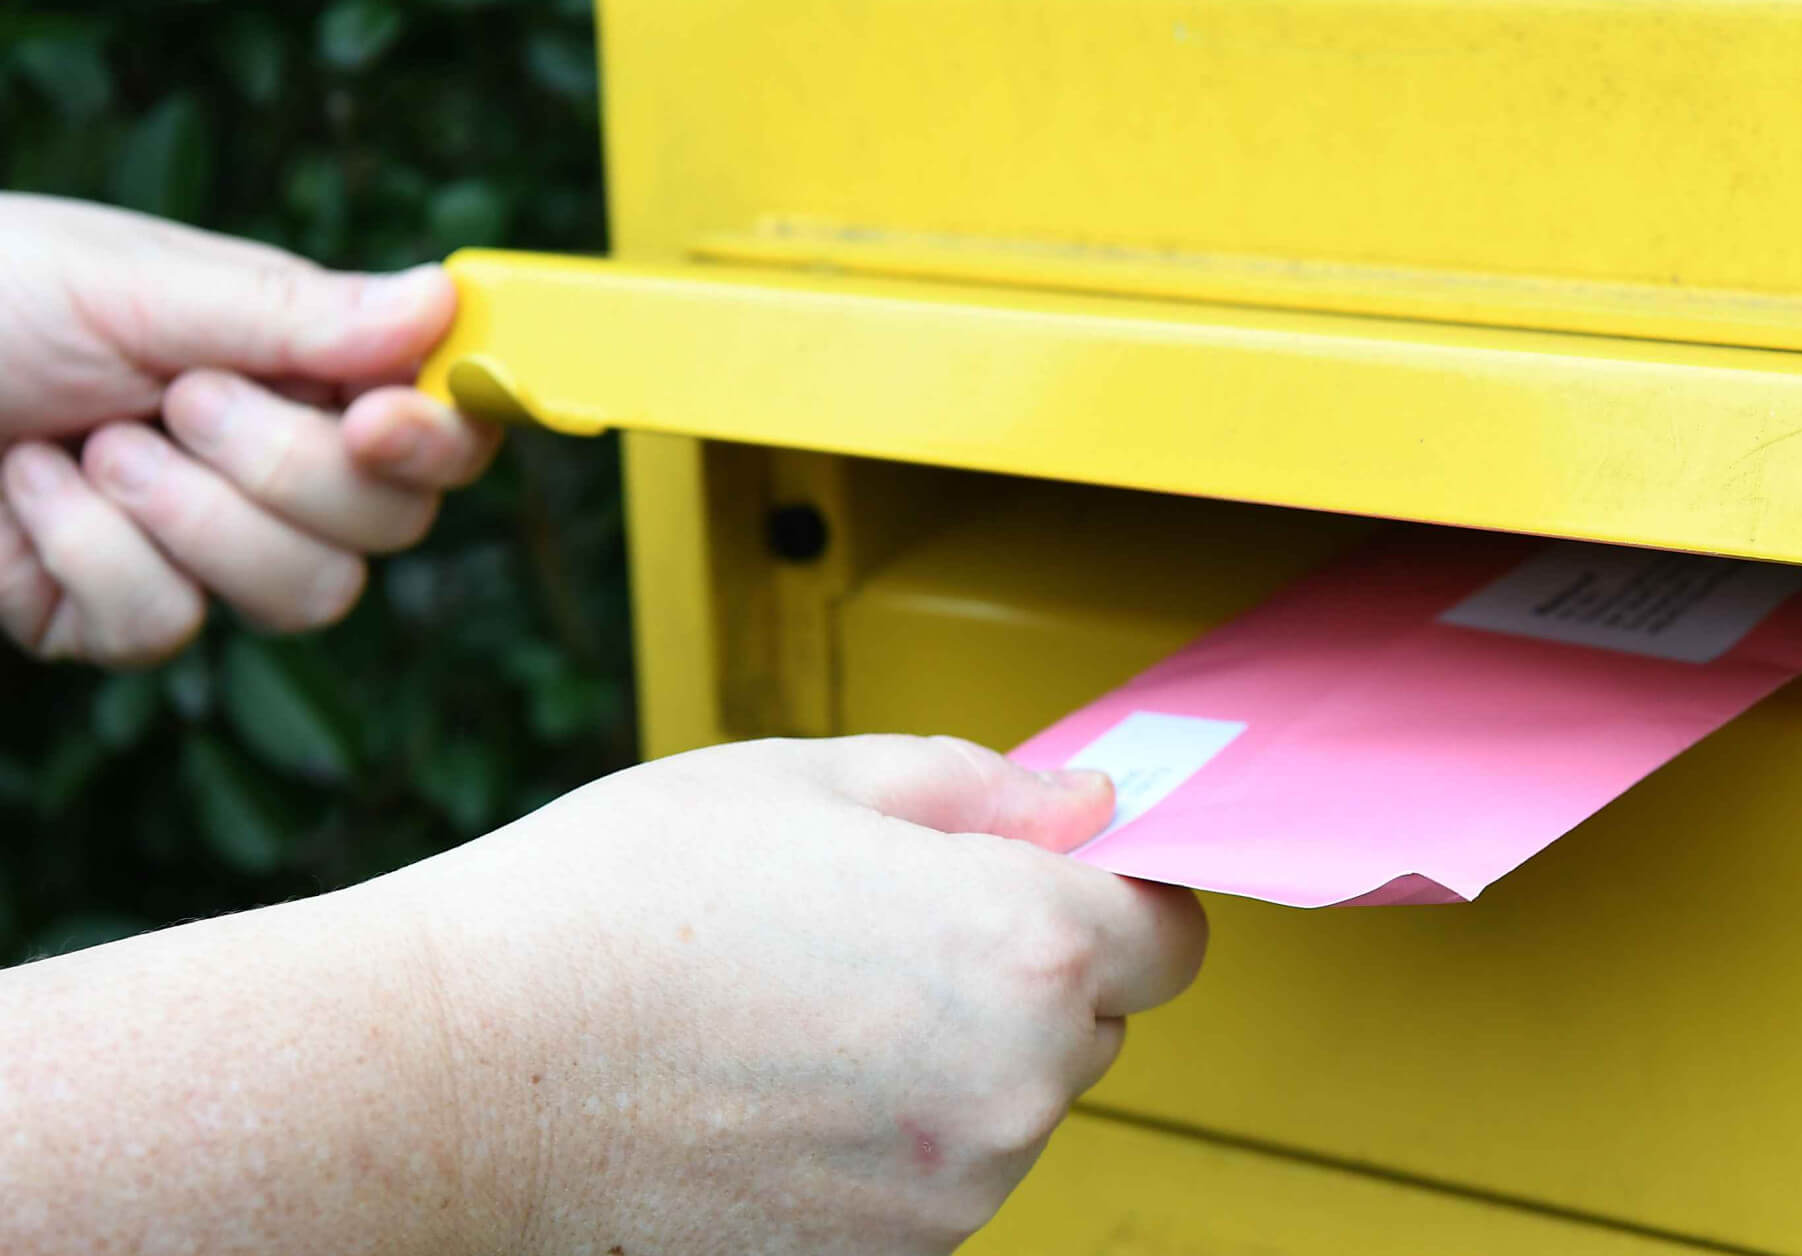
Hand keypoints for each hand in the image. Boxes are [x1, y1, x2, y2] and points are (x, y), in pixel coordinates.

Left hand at [0, 193, 497, 665]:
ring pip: (307, 597)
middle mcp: (276, 464)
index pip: (442, 428)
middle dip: (286, 471)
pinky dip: (88, 550)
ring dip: (188, 517)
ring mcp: (202, 552)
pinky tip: (30, 489)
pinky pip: (165, 628)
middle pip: (391, 527)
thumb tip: (444, 303)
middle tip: (176, 401)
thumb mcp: (141, 283)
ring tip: (92, 443)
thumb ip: (300, 311)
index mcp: (306, 367)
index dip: (443, 437)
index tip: (382, 419)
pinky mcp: (116, 617)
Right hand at [384, 734, 1205, 1255]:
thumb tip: (1090, 807)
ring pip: (1005, 1109)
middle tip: (871, 934)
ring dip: (946, 1064)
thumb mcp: (811, 778)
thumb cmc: (613, 909)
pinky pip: (928, 1187)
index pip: (1170, 934)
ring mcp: (948, 1198)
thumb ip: (983, 790)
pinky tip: (768, 1096)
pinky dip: (880, 1147)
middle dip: (1017, 975)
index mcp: (1023, 949)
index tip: (1042, 880)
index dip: (1110, 894)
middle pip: (1089, 1025)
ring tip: (791, 1014)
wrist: (457, 1077)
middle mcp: (1013, 1090)